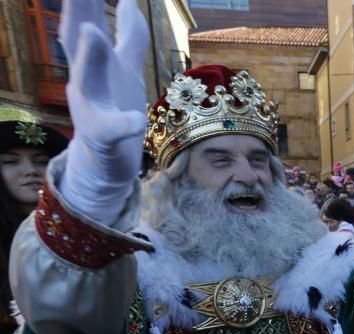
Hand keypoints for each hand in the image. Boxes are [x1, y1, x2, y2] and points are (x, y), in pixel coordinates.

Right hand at [59, 0, 149, 224]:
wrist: (106, 156)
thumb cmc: (115, 104)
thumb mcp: (125, 64)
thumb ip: (127, 35)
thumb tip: (128, 1)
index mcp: (97, 60)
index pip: (89, 18)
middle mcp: (88, 78)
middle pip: (77, 40)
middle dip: (77, 11)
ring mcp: (93, 107)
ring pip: (87, 79)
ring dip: (90, 56)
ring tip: (91, 30)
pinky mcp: (104, 137)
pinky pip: (113, 130)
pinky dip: (122, 124)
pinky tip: (134, 120)